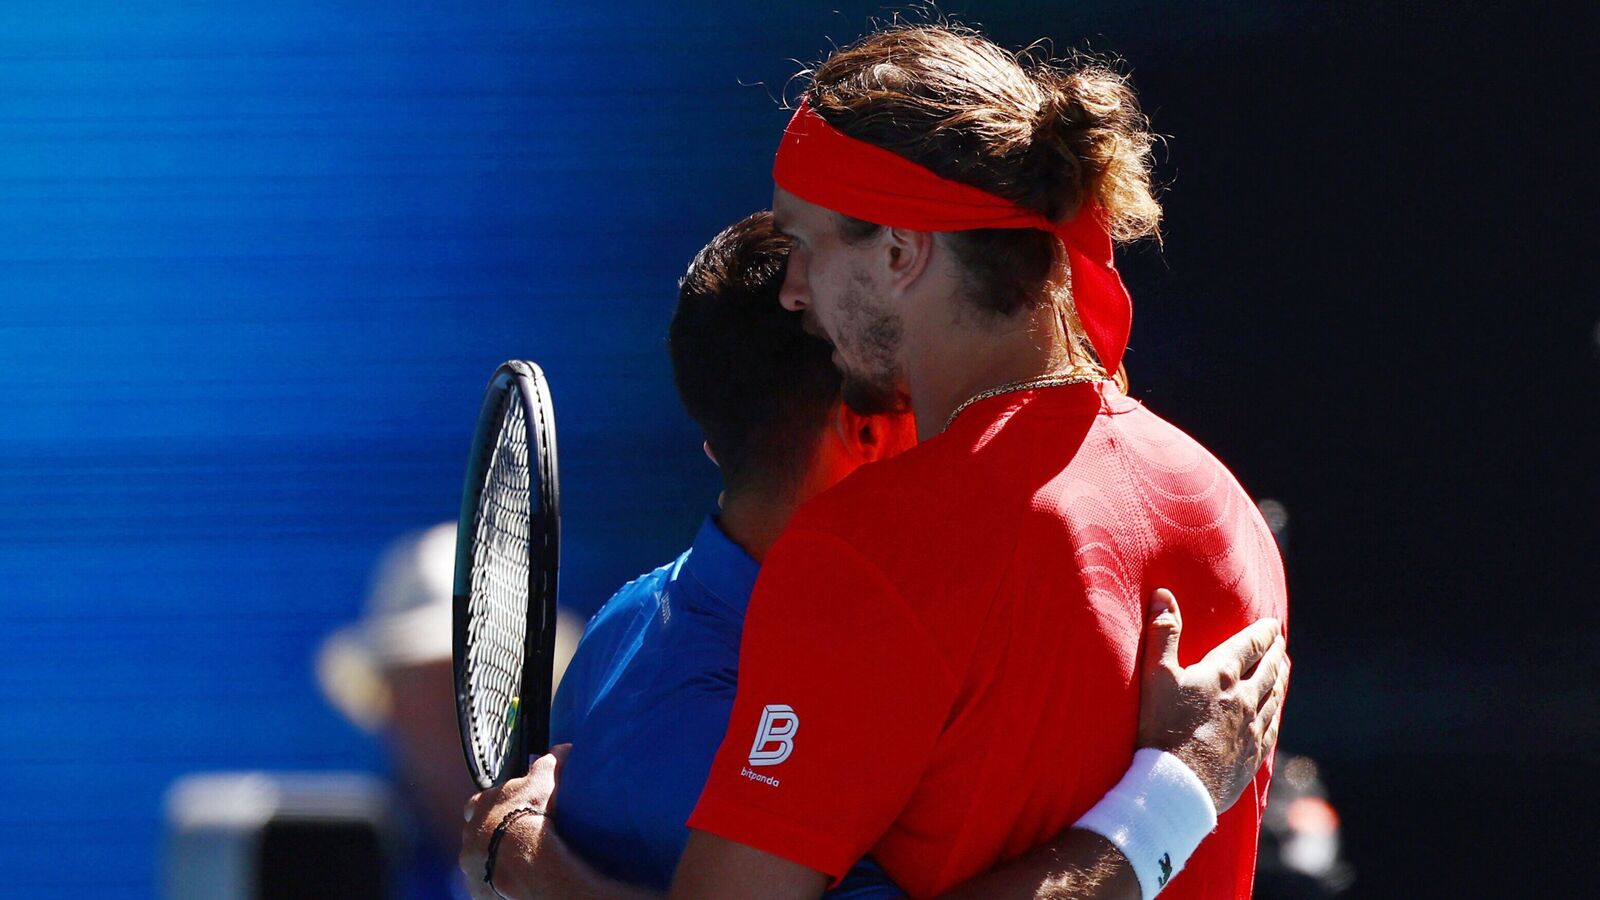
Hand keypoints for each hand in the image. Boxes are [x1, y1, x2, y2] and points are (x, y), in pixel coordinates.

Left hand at [459, 744, 575, 899]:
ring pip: (479, 857)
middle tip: (512, 836)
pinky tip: (513, 877)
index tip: (506, 808)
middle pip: (475, 831)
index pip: (478, 802)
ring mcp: (471, 861)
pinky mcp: (477, 885)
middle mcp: (470, 833)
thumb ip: (550, 763)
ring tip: (516, 860)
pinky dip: (496, 878)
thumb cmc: (529, 814)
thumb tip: (563, 747)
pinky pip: (485, 881)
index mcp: (480, 806)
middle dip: (489, 832)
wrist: (522, 857)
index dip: (491, 804)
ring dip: (493, 856)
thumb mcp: (543, 781)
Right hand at [1136, 589, 1287, 812]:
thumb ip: (1163, 634)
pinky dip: (1276, 714)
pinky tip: (1276, 712)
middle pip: (1268, 670)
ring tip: (1284, 669)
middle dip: (1275, 653)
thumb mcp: (1156, 675)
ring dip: (1280, 680)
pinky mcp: (1252, 756)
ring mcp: (1251, 729)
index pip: (1249, 646)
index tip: (1272, 623)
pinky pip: (1272, 729)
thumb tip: (1164, 595)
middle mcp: (1244, 699)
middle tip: (1281, 643)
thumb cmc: (1162, 727)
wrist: (1178, 783)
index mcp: (1222, 676)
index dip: (1262, 633)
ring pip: (1274, 698)